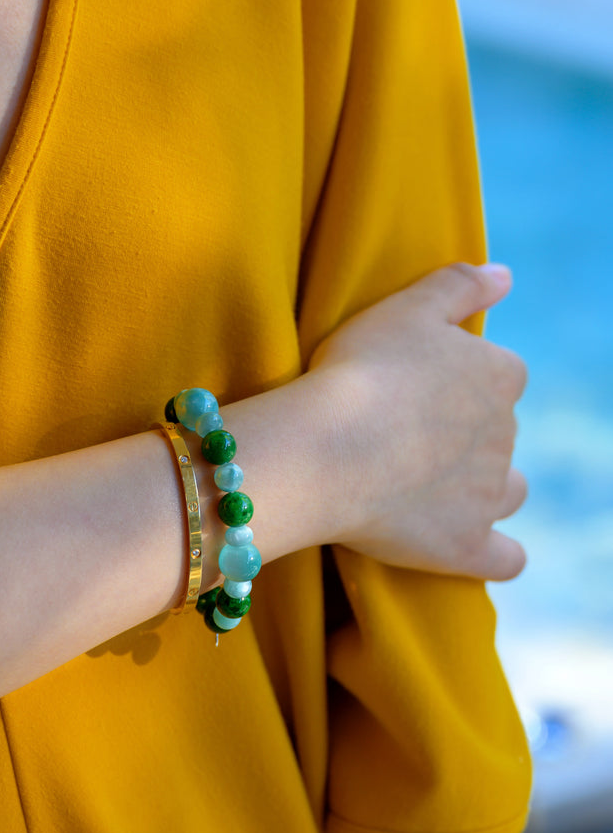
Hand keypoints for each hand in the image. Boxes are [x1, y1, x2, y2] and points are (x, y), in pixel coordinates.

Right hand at [307, 263, 526, 580]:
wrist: (326, 448)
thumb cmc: (359, 370)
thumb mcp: (407, 306)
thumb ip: (460, 285)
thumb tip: (505, 275)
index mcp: (499, 375)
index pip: (497, 374)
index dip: (454, 381)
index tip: (412, 388)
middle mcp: (506, 434)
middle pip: (496, 432)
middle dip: (462, 434)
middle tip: (400, 435)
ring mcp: (489, 495)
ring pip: (506, 490)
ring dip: (482, 488)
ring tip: (429, 487)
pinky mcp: (466, 545)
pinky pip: (505, 558)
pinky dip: (498, 554)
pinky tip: (477, 547)